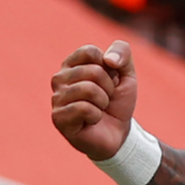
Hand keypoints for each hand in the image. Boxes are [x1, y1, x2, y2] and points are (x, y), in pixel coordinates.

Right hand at [51, 40, 138, 160]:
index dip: (109, 67)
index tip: (110, 79)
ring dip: (103, 101)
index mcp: (73, 63)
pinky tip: (92, 120)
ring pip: (87, 89)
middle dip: (109, 86)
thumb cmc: (118, 100)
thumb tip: (108, 59)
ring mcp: (57, 98)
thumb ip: (122, 52)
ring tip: (99, 108)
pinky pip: (83, 108)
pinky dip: (96, 115)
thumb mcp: (127, 73)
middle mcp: (60, 78)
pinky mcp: (58, 117)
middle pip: (93, 71)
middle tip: (106, 98)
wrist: (118, 132)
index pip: (89, 51)